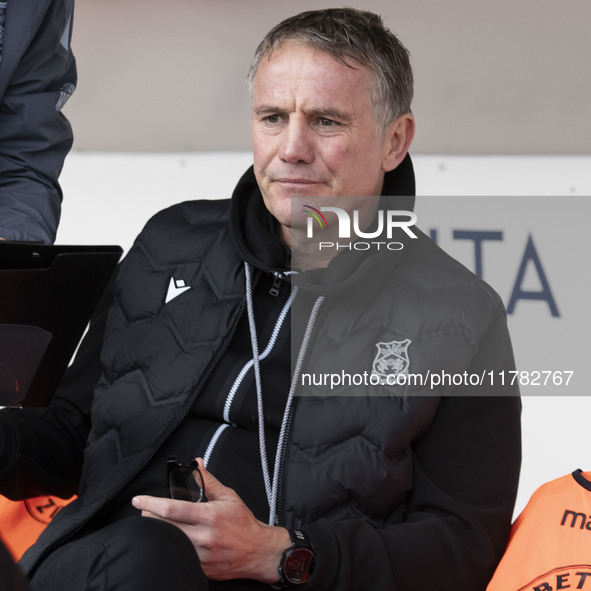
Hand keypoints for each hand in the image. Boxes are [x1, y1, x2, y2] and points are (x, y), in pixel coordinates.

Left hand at [132, 458, 290, 582]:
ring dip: (157, 531)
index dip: (151, 503)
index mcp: (209, 516)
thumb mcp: (228, 496)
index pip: (172, 509)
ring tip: (154, 522)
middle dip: (149, 517)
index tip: (139, 500)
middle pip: (164, 527)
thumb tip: (197, 464)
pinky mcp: (200, 568)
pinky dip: (169, 545)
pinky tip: (169, 538)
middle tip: (144, 510)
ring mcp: (200, 555)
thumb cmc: (243, 523)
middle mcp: (203, 536)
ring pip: (169, 542)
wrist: (257, 551)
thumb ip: (209, 480)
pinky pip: (178, 556)